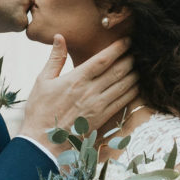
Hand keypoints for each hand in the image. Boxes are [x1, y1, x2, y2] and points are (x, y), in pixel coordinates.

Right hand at [20, 35, 138, 145]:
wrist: (43, 142)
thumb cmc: (40, 110)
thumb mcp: (43, 81)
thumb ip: (55, 58)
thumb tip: (59, 37)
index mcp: (76, 79)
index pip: (103, 59)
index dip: (118, 48)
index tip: (127, 40)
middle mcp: (90, 91)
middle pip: (118, 71)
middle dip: (130, 59)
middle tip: (137, 52)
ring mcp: (98, 105)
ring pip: (123, 86)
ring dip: (134, 74)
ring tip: (139, 66)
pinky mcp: (102, 118)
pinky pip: (122, 102)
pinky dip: (132, 92)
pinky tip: (136, 86)